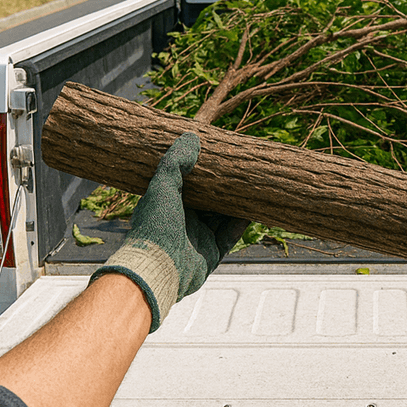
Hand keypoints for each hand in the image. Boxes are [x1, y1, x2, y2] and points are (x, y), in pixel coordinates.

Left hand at [90, 132, 248, 331]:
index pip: (189, 184)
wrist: (157, 269)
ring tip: (251, 187)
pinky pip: (230, 236)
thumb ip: (175, 162)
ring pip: (221, 217)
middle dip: (223, 188)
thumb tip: (191, 136)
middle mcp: (183, 222)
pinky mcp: (211, 254)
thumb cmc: (153, 226)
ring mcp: (197, 239)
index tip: (217, 157)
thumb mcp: (162, 186)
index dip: (202, 171)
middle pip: (208, 201)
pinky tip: (252, 210)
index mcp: (168, 205)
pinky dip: (240, 223)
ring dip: (235, 204)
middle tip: (239, 171)